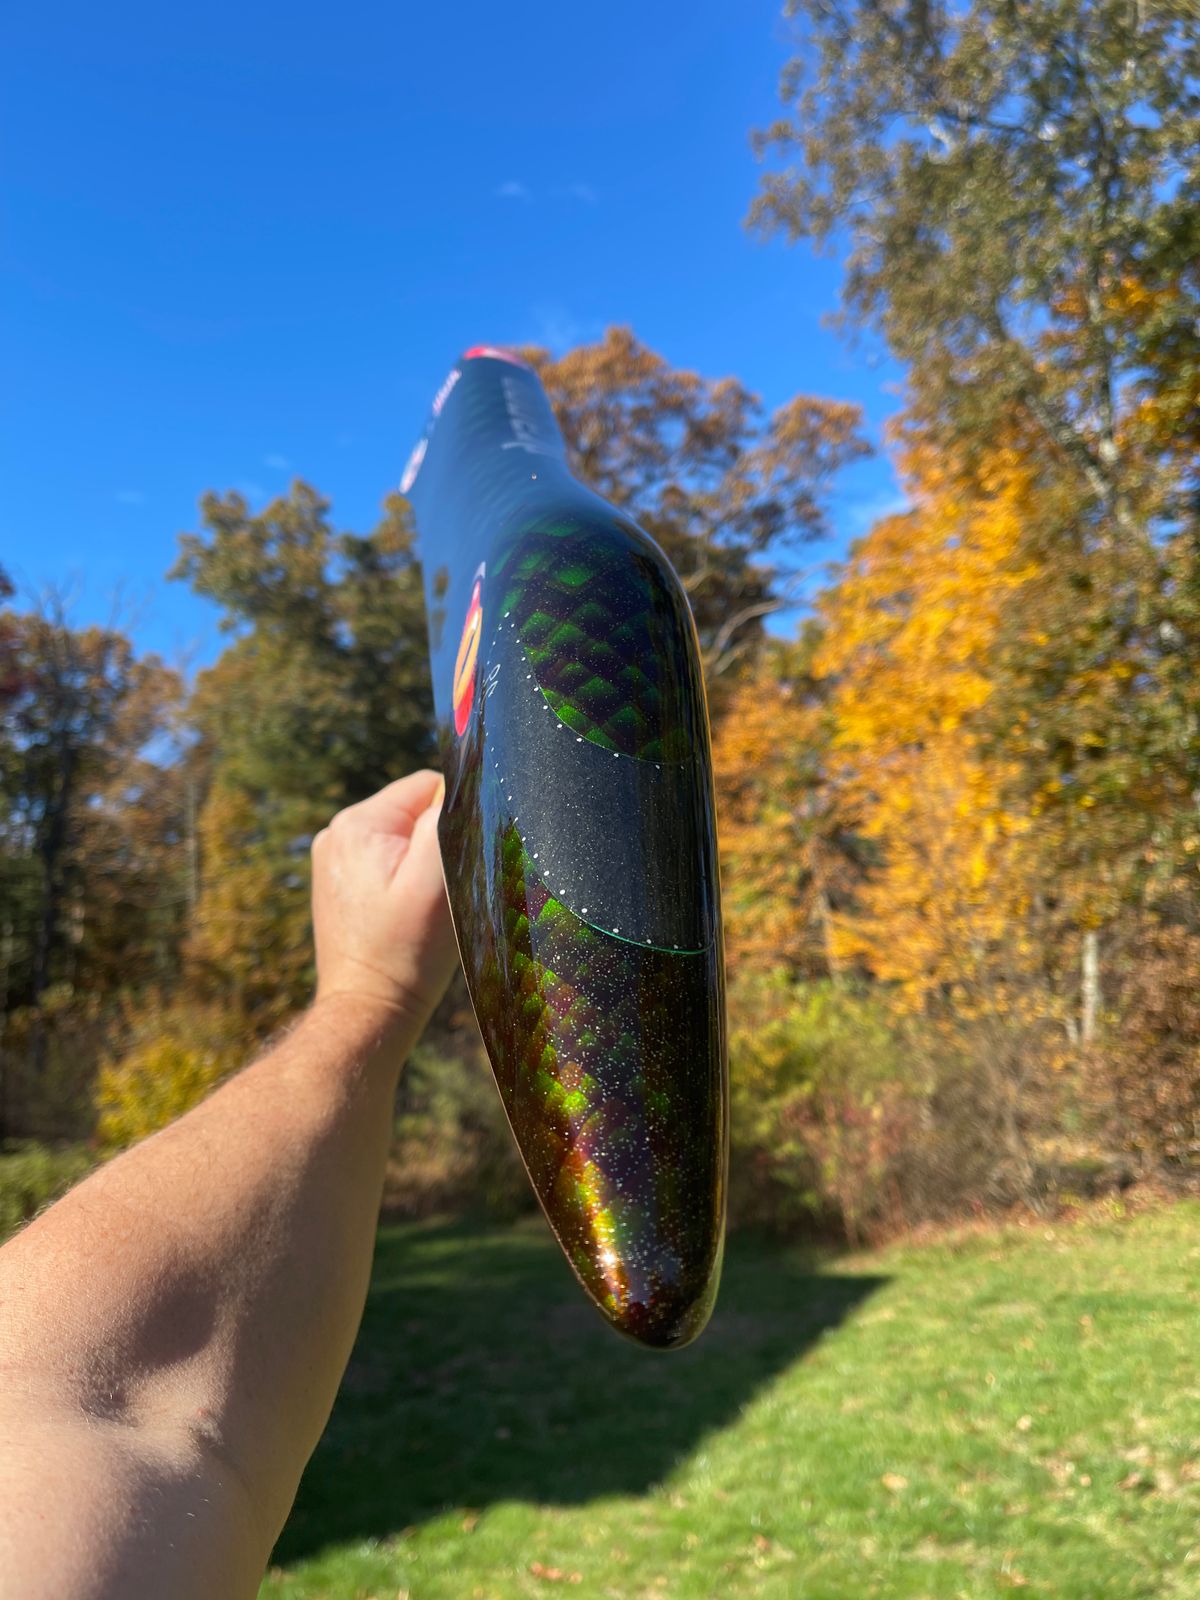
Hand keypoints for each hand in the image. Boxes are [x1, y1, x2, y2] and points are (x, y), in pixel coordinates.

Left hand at [311, 769, 458, 1028]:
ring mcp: (332, 858)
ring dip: (420, 865)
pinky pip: (385, 861)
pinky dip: (402, 881)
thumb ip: (446, 819)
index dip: (453, 821)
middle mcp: (336, 832)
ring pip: (401, 838)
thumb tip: (460, 782)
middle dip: (434, 844)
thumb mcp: (436, 879)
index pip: (427, 787)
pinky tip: (403, 915)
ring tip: (418, 909)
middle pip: (412, 812)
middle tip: (435, 894)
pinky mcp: (337, 882)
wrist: (369, 1009)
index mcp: (358, 823)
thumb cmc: (408, 949)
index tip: (451, 867)